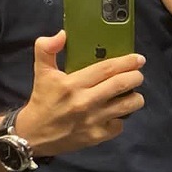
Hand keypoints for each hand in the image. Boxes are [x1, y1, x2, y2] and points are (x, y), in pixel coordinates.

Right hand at [15, 30, 144, 155]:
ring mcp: (92, 120)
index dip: (127, 62)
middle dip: (136, 77)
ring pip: (127, 106)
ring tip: (133, 93)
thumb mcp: (42, 72)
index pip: (107, 68)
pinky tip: (116, 113)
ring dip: (136, 97)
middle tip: (138, 74)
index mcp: (72, 83)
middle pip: (121, 85)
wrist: (33, 135)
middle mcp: (85, 101)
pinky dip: (122, 118)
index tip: (139, 59)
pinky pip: (120, 124)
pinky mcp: (97, 136)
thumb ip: (46, 49)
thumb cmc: (42, 100)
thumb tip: (62, 34)